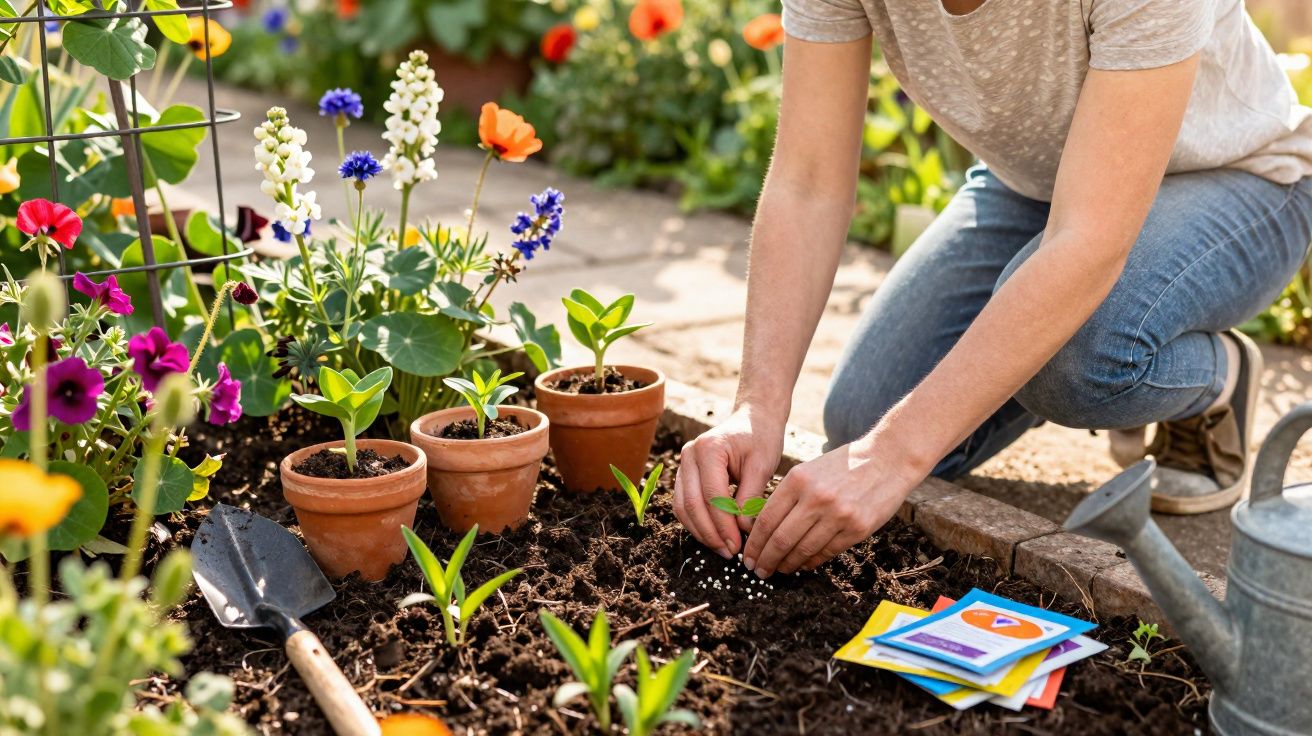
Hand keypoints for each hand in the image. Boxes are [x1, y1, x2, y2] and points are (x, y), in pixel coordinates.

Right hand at [672, 407, 784, 558]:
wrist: (753, 420)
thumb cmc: (761, 439)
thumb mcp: (762, 465)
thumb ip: (750, 497)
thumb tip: (741, 531)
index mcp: (708, 448)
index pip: (712, 495)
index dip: (724, 524)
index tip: (739, 545)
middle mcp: (689, 454)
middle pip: (692, 503)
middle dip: (711, 533)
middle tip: (730, 552)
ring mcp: (683, 464)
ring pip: (683, 507)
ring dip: (701, 532)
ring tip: (722, 549)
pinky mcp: (685, 474)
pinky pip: (683, 504)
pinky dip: (696, 523)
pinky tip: (714, 537)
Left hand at [742, 436, 922, 577]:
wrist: (886, 460)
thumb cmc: (842, 466)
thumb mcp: (808, 470)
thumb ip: (787, 496)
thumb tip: (762, 529)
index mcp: (798, 480)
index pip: (767, 520)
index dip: (754, 544)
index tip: (747, 557)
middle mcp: (816, 498)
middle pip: (781, 540)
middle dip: (766, 560)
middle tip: (758, 570)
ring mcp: (838, 515)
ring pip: (803, 550)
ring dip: (787, 564)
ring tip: (779, 570)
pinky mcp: (857, 529)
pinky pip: (826, 552)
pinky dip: (811, 562)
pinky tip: (802, 564)